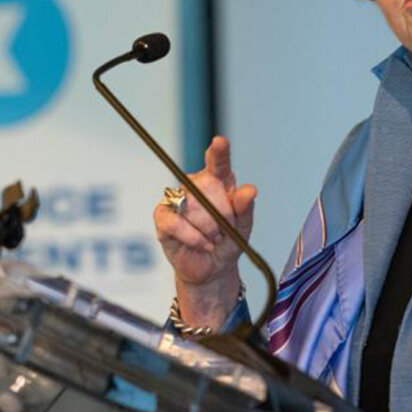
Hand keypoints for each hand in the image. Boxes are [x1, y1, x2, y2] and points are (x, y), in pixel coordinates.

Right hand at [153, 136, 255, 324]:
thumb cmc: (228, 242)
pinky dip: (193, 236)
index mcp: (218, 181)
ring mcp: (177, 199)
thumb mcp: (243, 228)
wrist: (213, 269)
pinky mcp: (162, 216)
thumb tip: (249, 191)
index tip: (220, 143)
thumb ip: (246, 208)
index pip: (218, 163)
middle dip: (221, 212)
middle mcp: (195, 185)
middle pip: (206, 185)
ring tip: (214, 239)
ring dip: (208, 228)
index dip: (218, 152)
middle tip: (226, 229)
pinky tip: (202, 243)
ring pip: (192, 205)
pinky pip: (176, 222)